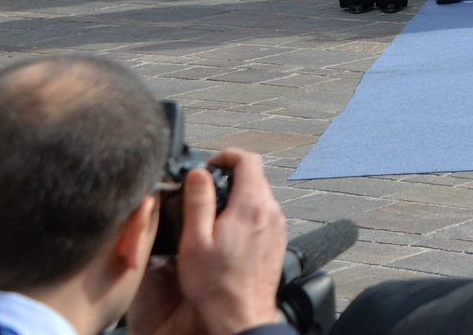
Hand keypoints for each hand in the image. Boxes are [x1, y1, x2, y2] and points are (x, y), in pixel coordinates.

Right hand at [128, 150, 285, 334]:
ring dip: (236, 199)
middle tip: (203, 194)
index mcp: (252, 206)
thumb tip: (199, 173)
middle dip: (228, 179)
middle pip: (253, 178)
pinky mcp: (277, 241)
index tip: (209, 165)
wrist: (241, 315)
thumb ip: (198, 201)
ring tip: (210, 220)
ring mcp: (278, 226)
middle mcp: (271, 212)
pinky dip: (244, 216)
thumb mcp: (195, 240)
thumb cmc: (216, 286)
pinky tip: (226, 237)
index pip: (248, 159)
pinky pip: (262, 216)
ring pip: (258, 198)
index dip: (226, 156)